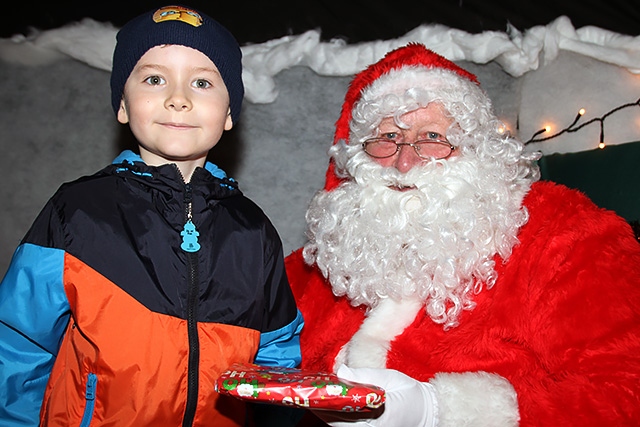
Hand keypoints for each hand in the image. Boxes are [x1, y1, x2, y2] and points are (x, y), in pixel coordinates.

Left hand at [314, 365, 437, 426]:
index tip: (312, 394)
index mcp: (377, 420)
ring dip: (326, 411)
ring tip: (313, 396)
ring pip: (339, 425)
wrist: (427, 411)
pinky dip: (335, 415)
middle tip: (306, 392)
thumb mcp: (391, 379)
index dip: (324, 405)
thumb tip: (342, 372)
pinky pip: (346, 425)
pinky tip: (328, 403)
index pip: (343, 415)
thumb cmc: (411, 395)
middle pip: (337, 422)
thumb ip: (366, 376)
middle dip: (321, 408)